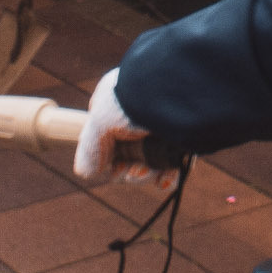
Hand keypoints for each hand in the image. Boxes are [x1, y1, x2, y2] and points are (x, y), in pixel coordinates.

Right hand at [74, 68, 174, 189]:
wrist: (176, 92)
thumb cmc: (133, 102)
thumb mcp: (101, 122)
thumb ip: (90, 147)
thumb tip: (85, 172)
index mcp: (118, 101)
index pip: (106, 133)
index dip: (104, 155)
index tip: (107, 167)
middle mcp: (141, 113)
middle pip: (128, 152)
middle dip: (126, 169)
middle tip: (128, 173)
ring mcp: (164, 126)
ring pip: (151, 161)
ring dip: (145, 174)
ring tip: (144, 173)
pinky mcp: (186, 137)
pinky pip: (175, 163)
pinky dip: (168, 176)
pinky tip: (162, 180)